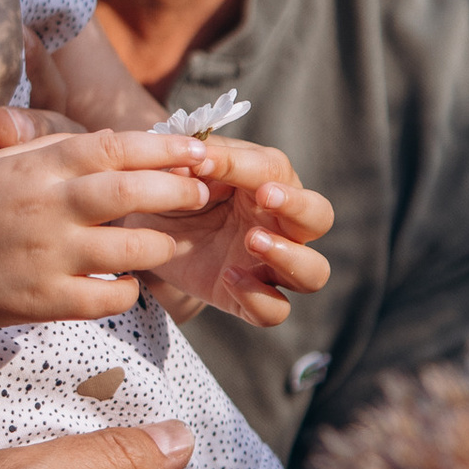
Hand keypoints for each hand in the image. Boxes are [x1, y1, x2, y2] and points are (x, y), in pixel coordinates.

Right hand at [0, 126, 321, 333]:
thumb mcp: (4, 162)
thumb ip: (56, 148)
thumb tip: (117, 139)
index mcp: (37, 168)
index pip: (111, 147)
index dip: (161, 146)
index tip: (197, 149)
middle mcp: (45, 208)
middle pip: (126, 193)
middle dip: (175, 191)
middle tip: (202, 193)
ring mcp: (46, 257)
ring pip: (127, 249)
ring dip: (160, 245)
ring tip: (173, 242)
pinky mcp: (44, 301)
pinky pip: (107, 298)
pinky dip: (128, 290)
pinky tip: (129, 282)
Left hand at [135, 132, 334, 327]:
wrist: (147, 239)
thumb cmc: (173, 197)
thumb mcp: (175, 174)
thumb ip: (189, 163)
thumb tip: (195, 158)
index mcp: (267, 183)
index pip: (272, 169)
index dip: (242, 166)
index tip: (203, 163)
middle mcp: (280, 225)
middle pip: (320, 217)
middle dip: (298, 205)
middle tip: (266, 197)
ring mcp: (269, 266)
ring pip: (313, 271)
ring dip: (289, 256)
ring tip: (251, 240)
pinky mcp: (250, 300)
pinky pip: (275, 310)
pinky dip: (258, 298)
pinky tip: (228, 278)